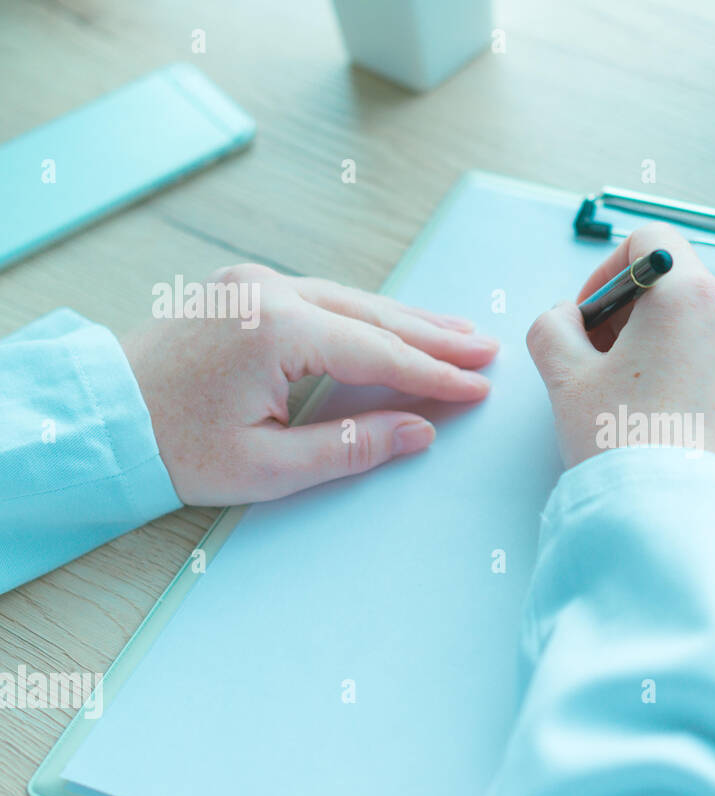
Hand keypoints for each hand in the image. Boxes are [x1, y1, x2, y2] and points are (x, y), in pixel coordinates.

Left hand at [122, 264, 498, 504]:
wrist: (102, 418)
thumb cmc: (174, 448)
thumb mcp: (268, 467)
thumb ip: (353, 446)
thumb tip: (420, 430)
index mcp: (275, 329)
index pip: (379, 353)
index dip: (435, 375)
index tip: (479, 387)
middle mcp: (267, 290)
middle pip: (374, 314)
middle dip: (434, 336)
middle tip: (486, 349)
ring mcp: (252, 282)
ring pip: (352, 300)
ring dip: (405, 320)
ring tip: (457, 334)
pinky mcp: (241, 287)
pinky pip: (322, 296)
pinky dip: (365, 314)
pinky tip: (394, 323)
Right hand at [526, 224, 714, 470]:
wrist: (675, 522)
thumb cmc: (624, 445)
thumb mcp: (564, 376)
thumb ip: (553, 327)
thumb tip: (566, 320)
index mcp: (692, 294)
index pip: (650, 241)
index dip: (608, 271)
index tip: (589, 316)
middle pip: (676, 283)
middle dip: (629, 312)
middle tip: (596, 358)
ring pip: (698, 324)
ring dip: (656, 342)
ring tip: (624, 393)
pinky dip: (685, 370)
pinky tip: (655, 415)